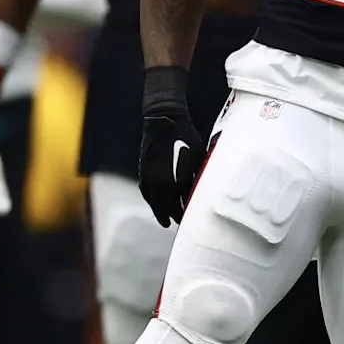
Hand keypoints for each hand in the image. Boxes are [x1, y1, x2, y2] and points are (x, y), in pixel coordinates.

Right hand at [137, 65, 203, 227]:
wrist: (165, 119)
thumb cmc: (186, 137)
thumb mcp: (198, 158)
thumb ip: (197, 178)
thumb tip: (200, 191)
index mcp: (176, 182)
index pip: (180, 206)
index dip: (185, 215)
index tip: (190, 220)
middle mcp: (160, 183)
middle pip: (166, 208)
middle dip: (172, 216)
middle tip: (177, 223)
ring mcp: (149, 177)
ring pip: (153, 201)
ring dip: (159, 211)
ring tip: (164, 220)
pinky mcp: (143, 170)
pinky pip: (145, 190)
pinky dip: (150, 198)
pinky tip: (154, 201)